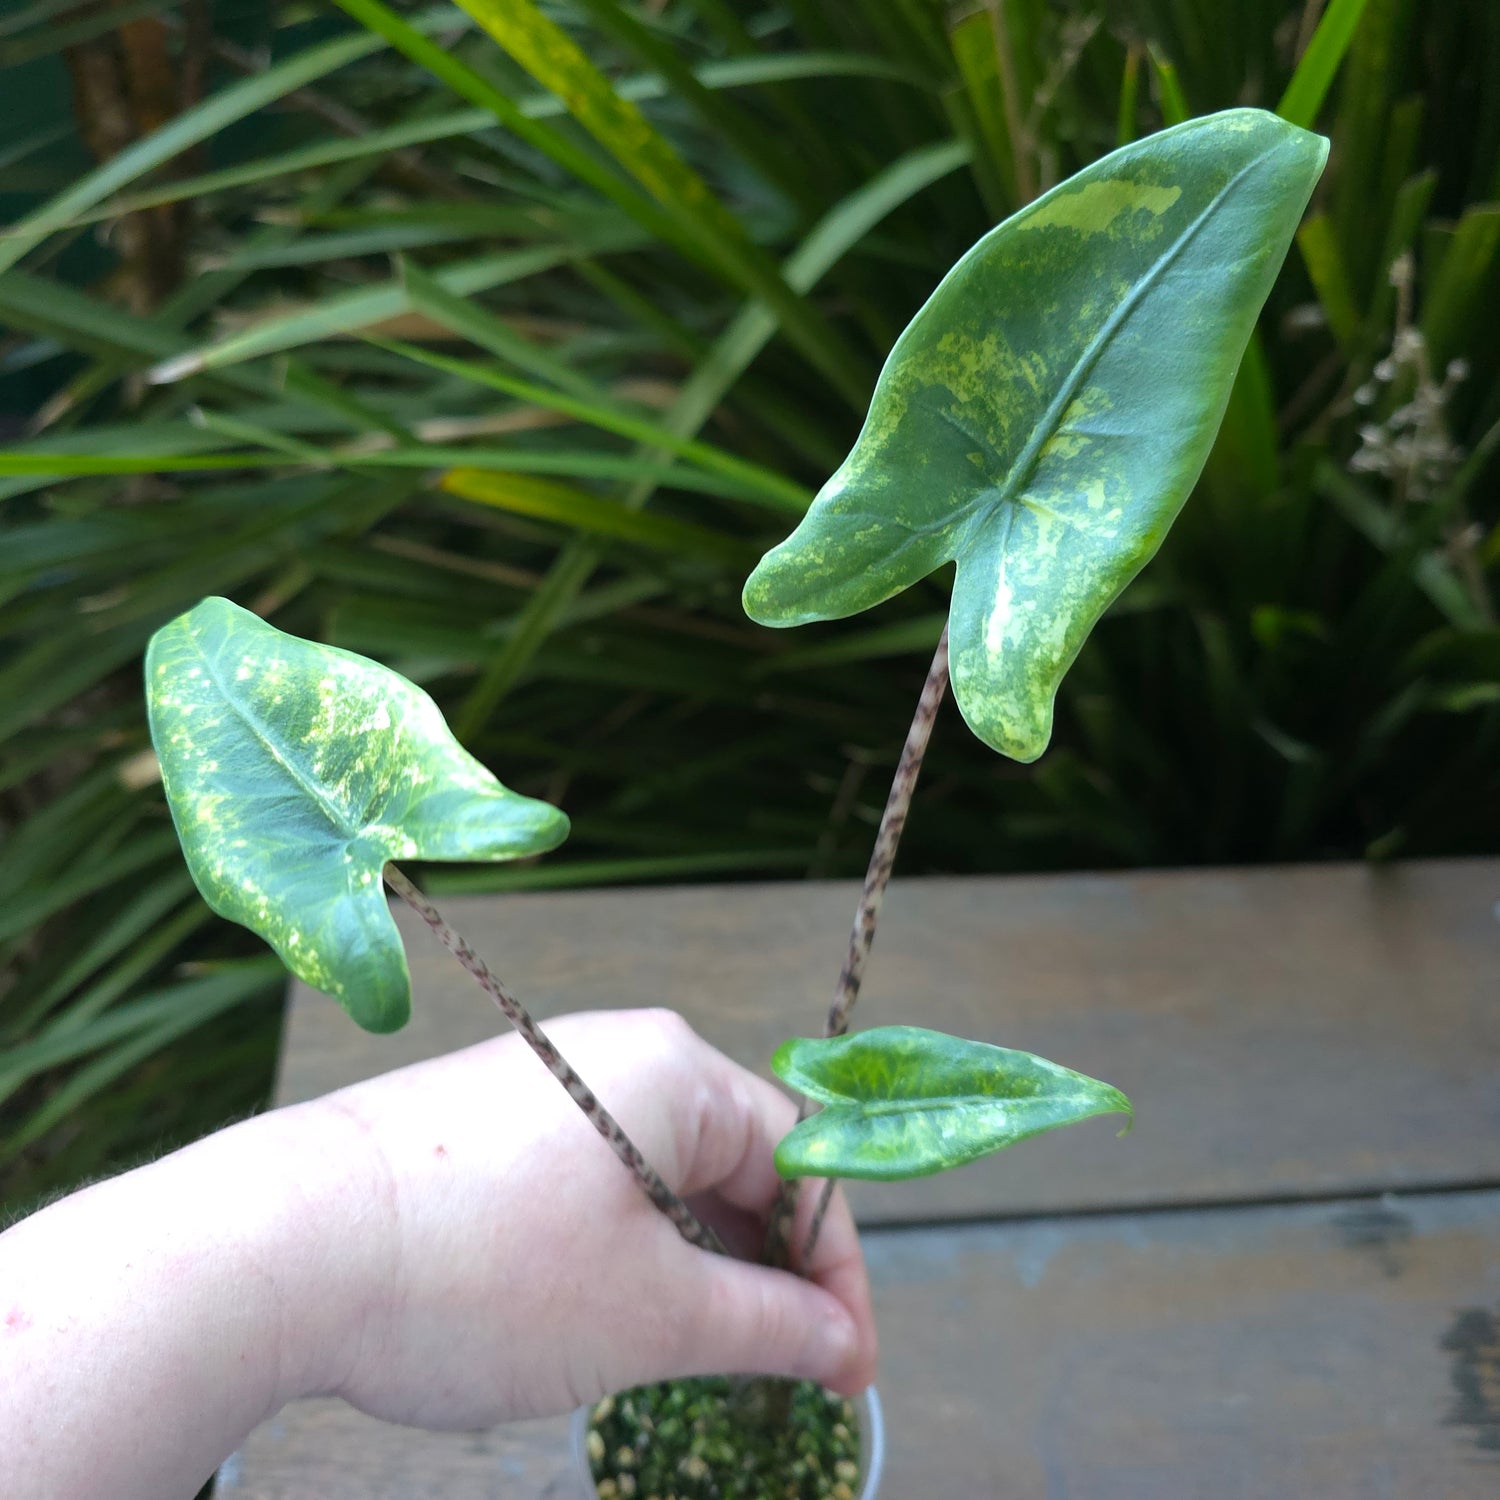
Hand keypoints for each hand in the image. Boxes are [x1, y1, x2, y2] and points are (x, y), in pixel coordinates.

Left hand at [305, 1008, 878, 1429]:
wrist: (280, 1245)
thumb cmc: (482, 1272)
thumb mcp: (650, 1314)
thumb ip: (766, 1327)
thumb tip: (840, 1345)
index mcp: (673, 1068)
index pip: (800, 1160)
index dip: (836, 1270)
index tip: (848, 1364)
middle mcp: (615, 1054)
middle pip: (734, 1161)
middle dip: (769, 1271)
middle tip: (785, 1372)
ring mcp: (545, 1084)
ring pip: (662, 1176)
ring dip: (698, 1267)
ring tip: (701, 1358)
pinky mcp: (489, 1122)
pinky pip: (595, 1180)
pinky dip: (628, 1251)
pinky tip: (612, 1316)